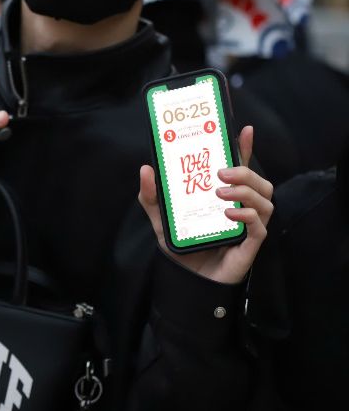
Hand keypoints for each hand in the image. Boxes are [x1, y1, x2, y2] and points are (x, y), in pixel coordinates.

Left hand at [138, 126, 273, 284]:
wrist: (188, 280)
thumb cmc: (182, 245)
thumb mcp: (161, 217)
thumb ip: (151, 196)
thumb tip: (146, 169)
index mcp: (224, 194)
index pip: (240, 167)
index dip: (245, 148)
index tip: (245, 130)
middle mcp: (241, 206)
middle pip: (259, 180)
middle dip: (244, 169)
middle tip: (220, 171)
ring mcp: (249, 225)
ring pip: (265, 199)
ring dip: (246, 189)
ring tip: (221, 191)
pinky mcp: (251, 243)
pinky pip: (260, 225)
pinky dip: (248, 214)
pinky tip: (229, 212)